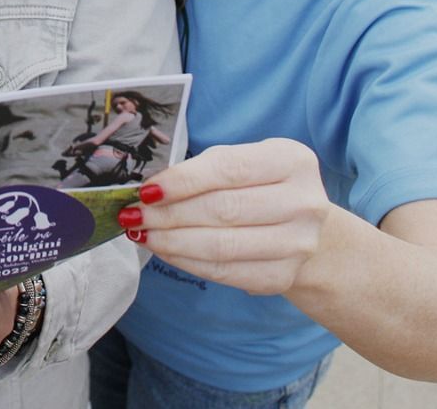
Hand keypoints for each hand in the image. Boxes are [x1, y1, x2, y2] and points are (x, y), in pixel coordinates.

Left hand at [118, 138, 332, 296]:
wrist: (301, 225)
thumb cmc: (258, 184)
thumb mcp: (240, 161)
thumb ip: (201, 171)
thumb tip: (149, 191)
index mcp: (293, 161)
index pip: (228, 169)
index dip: (182, 181)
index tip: (145, 190)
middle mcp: (304, 202)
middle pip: (222, 210)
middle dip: (169, 214)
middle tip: (132, 214)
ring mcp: (298, 244)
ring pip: (221, 245)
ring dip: (171, 241)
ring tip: (141, 233)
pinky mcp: (282, 276)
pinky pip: (224, 271)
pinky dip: (186, 261)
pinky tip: (164, 250)